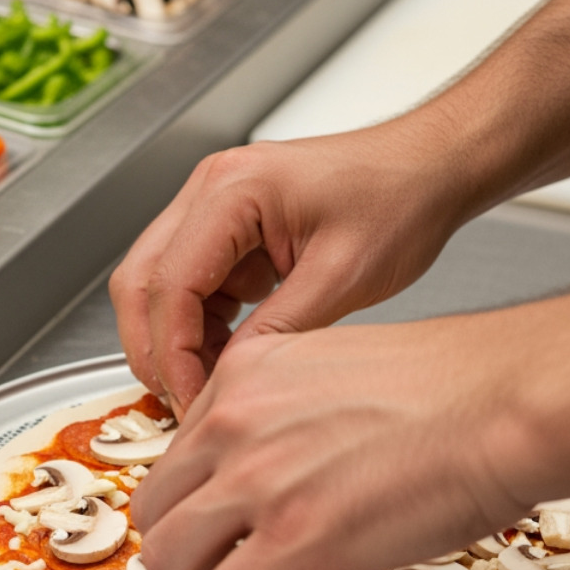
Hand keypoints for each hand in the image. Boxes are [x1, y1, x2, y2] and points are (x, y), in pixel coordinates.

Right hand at [109, 114, 479, 417]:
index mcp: (234, 190)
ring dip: (176, 340)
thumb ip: (278, 330)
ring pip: (157, 286)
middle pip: (141, 282)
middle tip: (183, 401)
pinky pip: (190, 284)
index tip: (192, 400)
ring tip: (213, 383)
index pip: (170, 283)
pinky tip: (231, 353)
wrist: (429, 168)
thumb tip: (229, 380)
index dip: (172, 353)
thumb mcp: (342, 276)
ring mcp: (214, 206)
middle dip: (155, 349)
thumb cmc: (399, 198)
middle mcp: (211, 190)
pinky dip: (199, 326)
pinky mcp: (228, 229)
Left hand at [130, 317, 545, 569]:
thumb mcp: (341, 369)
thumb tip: (286, 467)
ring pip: (170, 560)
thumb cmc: (458, 389)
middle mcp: (233, 420)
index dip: (204, 507)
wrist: (507, 401)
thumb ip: (292, 412)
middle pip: (156, 510)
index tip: (238, 530)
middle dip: (188, 557)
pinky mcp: (292, 537)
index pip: (179, 456)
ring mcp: (256, 479)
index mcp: (244, 373)